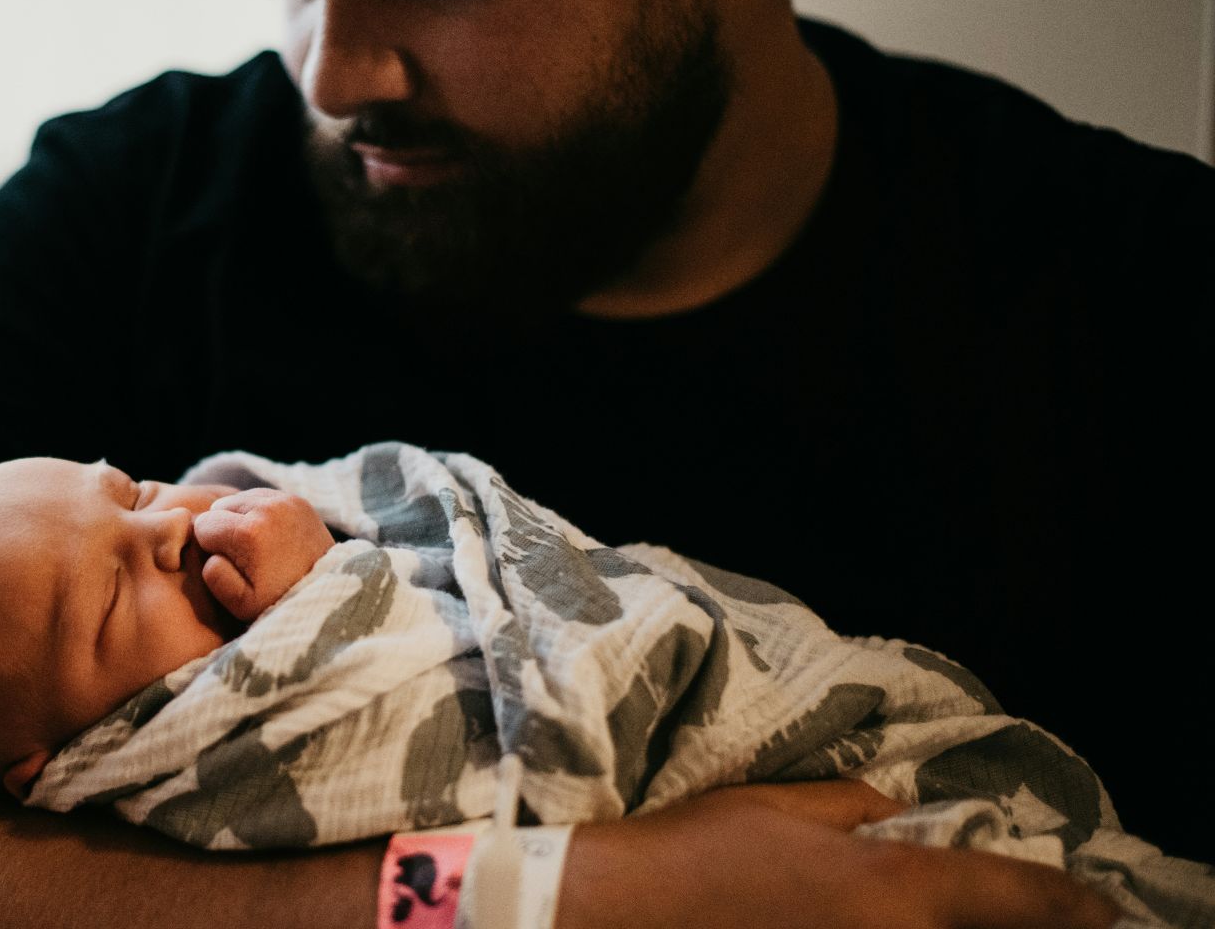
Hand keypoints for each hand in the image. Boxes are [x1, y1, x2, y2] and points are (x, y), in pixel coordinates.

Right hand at [192, 487, 334, 621]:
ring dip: (239, 518)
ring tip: (254, 545)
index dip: (209, 547)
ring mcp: (284, 500)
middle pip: (219, 506)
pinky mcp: (297, 499)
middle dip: (223, 528)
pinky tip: (267, 535)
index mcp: (248, 533)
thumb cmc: (279, 601)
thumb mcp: (240, 603)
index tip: (227, 563)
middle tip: (241, 555)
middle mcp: (266, 508)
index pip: (203, 525)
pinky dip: (258, 512)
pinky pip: (261, 496)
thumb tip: (210, 553)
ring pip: (239, 498)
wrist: (326, 594)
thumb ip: (214, 577)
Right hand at [557, 781, 1119, 928]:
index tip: (1103, 912)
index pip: (1019, 899)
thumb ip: (857, 810)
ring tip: (922, 921)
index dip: (1075, 906)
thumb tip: (898, 821)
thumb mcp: (779, 805)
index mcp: (895, 887)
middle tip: (1038, 921)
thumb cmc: (696, 850)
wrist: (618, 915)